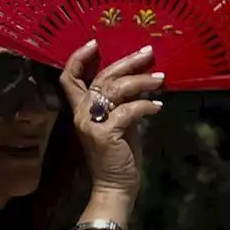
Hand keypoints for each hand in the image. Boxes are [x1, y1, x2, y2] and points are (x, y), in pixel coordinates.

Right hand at [59, 40, 164, 196]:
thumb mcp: (118, 122)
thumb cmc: (119, 155)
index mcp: (82, 109)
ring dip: (141, 81)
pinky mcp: (105, 134)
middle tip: (148, 53)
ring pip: (115, 89)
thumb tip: (140, 78)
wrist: (115, 187)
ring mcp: (91, 124)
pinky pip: (128, 110)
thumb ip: (121, 102)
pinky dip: (146, 106)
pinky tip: (158, 107)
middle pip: (101, 77)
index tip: (95, 42)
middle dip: (127, 62)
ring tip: (160, 78)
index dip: (79, 58)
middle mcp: (82, 114)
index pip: (69, 78)